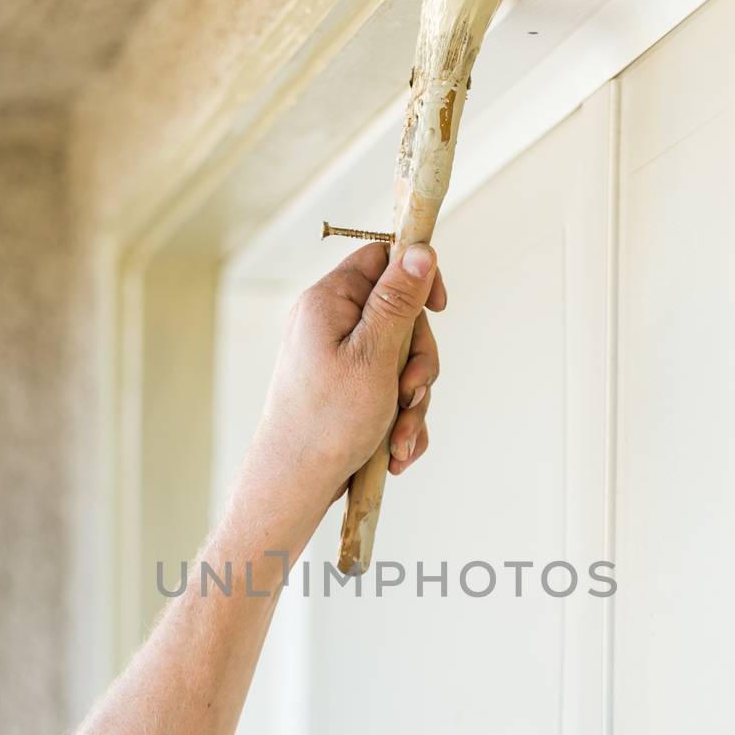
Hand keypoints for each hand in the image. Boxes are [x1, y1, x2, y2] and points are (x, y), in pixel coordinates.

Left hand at [245, 241, 444, 518]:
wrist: (293, 485)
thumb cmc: (327, 422)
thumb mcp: (374, 355)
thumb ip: (398, 301)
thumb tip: (420, 250)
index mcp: (330, 302)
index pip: (382, 258)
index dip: (418, 277)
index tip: (441, 309)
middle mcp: (331, 326)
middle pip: (401, 319)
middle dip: (418, 363)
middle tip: (411, 394)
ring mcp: (338, 361)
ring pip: (400, 364)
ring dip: (412, 404)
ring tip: (399, 439)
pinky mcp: (346, 394)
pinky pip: (388, 394)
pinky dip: (399, 422)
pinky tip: (394, 452)